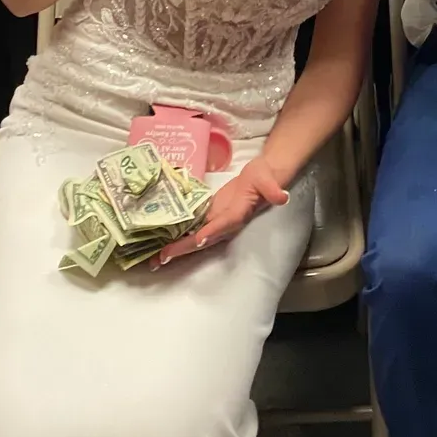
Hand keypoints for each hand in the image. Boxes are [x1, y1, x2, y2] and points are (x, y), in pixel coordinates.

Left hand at [155, 157, 288, 265]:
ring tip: (153, 259)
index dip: (211, 232)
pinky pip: (192, 229)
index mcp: (238, 214)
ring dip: (175, 249)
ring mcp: (215, 222)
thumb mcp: (267, 179)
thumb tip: (282, 196)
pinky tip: (161, 242)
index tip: (198, 240)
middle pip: (202, 239)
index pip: (224, 224)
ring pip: (194, 239)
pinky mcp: (209, 217)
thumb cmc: (263, 177)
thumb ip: (272, 188)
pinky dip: (177, 237)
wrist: (261, 179)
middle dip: (182, 249)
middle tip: (160, 259)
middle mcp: (224, 224)